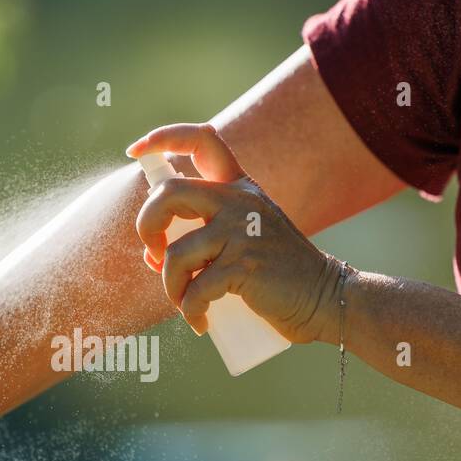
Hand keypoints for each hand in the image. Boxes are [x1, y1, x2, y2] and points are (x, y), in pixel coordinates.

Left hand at [126, 122, 342, 342]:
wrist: (324, 297)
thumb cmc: (276, 274)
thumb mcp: (243, 236)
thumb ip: (204, 233)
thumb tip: (152, 251)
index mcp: (239, 186)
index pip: (202, 140)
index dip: (163, 137)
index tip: (136, 150)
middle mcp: (240, 200)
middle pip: (169, 193)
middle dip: (146, 226)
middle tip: (153, 253)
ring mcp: (243, 231)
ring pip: (175, 253)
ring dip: (171, 287)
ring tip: (185, 304)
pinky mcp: (245, 265)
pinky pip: (196, 289)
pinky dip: (190, 312)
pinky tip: (200, 323)